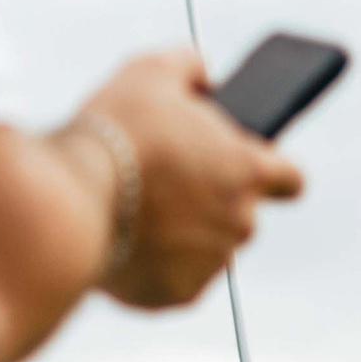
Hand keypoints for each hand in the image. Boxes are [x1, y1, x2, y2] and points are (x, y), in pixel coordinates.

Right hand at [69, 50, 303, 310]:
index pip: (291, 179)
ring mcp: (211, 264)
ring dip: (184, 232)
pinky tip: (127, 239)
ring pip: (207, 247)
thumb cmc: (115, 131)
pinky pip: (175, 278)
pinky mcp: (178, 294)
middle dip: (211, 199)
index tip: (251, 168)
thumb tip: (205, 76)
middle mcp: (241, 224)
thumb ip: (191, 67)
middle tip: (166, 180)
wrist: (69, 199)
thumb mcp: (151, 71)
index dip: (271, 171)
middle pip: (240, 213)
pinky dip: (156, 264)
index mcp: (248, 171)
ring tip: (138, 209)